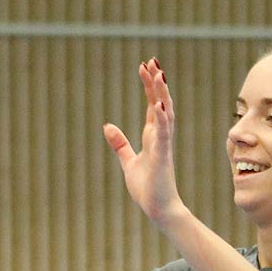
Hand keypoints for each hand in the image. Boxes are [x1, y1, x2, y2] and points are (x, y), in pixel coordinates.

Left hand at [103, 58, 185, 227]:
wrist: (158, 209)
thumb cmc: (147, 188)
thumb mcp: (128, 162)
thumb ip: (120, 144)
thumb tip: (107, 126)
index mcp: (153, 137)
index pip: (151, 105)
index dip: (149, 86)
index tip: (145, 67)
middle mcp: (160, 136)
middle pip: (160, 102)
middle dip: (156, 82)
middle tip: (152, 61)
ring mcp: (163, 145)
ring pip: (165, 113)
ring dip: (162, 93)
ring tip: (158, 73)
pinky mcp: (163, 155)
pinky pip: (164, 133)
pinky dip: (161, 118)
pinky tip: (157, 103)